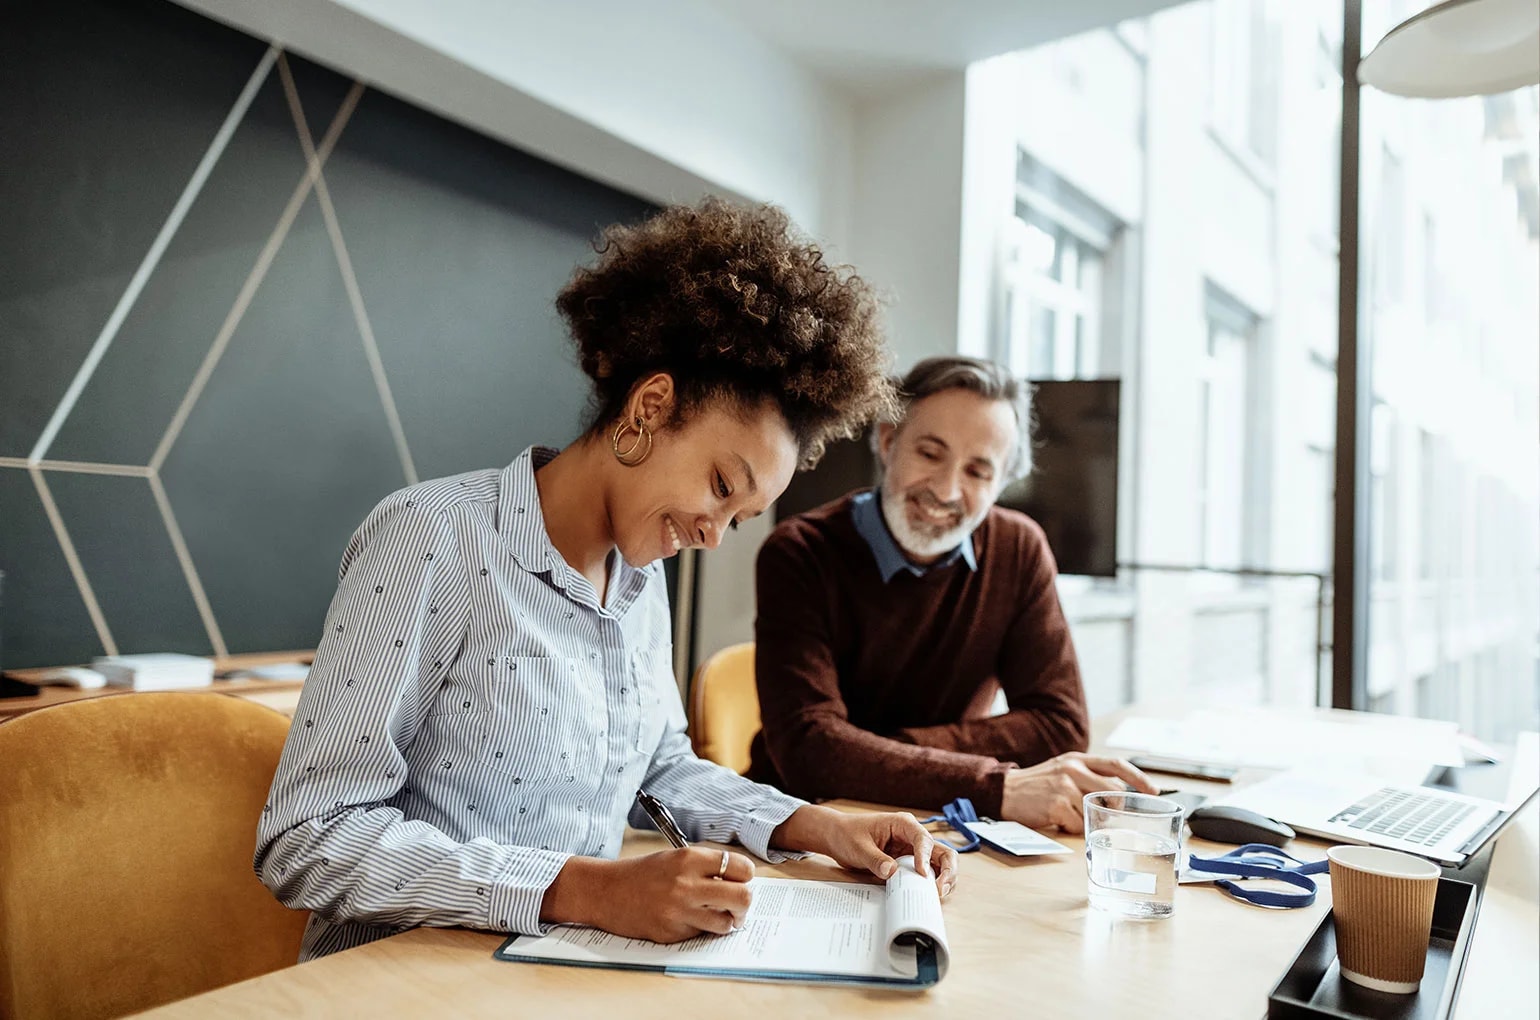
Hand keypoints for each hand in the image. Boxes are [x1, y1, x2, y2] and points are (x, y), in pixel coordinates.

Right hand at [540, 847, 754, 942]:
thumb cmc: (642, 874)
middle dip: (745, 904)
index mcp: (689, 859)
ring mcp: (680, 911)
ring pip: (727, 922)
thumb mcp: (675, 858)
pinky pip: (701, 934)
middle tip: (739, 905)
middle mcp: (687, 884)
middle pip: (743, 897)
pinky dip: (701, 929)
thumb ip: (705, 867)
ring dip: (726, 920)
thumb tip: (740, 879)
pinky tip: (687, 920)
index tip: (743, 880)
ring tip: (715, 914)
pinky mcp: (672, 933)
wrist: (606, 892)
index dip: (747, 876)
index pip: (741, 868)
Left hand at [772, 804, 956, 898]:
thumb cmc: (847, 834)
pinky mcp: (908, 863)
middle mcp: (913, 836)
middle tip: (940, 890)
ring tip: (937, 895)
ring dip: (944, 879)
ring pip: (940, 864)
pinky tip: (927, 896)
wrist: (837, 837)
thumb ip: (875, 859)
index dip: (925, 857)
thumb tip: (892, 873)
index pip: (923, 839)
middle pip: (942, 851)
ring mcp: (913, 851)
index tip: (921, 874)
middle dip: (947, 871)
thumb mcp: (858, 847)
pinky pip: (927, 874)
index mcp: (903, 824)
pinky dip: (931, 884)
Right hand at [1000, 752, 1158, 832]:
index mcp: (1078, 759)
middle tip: (1110, 818)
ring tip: (1069, 815)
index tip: (1154, 791)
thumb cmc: (1037, 785)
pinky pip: (1078, 824)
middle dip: (1116, 808)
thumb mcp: (1063, 771)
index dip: (1139, 778)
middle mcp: (1073, 768)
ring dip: (1087, 819)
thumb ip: (1088, 777)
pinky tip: (1058, 820)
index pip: (1117, 765)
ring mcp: (1065, 786)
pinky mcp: (1057, 804)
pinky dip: (1072, 827)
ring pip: (1096, 810)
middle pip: (1113, 791)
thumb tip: (1120, 796)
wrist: (1004, 790)